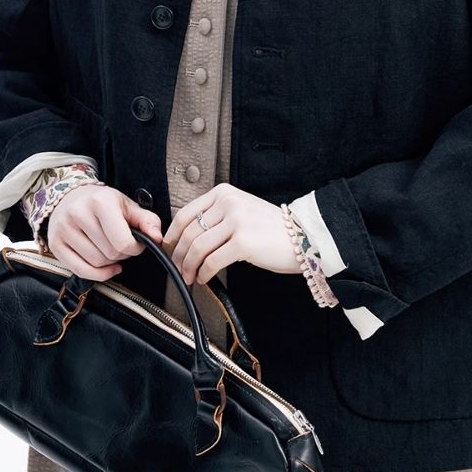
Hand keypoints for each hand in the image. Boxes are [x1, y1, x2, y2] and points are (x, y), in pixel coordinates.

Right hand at [47, 184, 163, 280]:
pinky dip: (98, 274)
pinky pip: (81, 271)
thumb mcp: (127, 205)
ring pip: (96, 263)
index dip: (135, 248)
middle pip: (110, 253)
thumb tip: (158, 238)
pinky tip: (106, 267)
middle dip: (122, 254)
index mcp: (100, 202)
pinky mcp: (55, 245)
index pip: (123, 242)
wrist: (70, 197)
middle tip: (122, 244)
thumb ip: (147, 221)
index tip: (136, 243)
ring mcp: (64, 230)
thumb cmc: (102, 202)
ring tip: (110, 248)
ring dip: (110, 262)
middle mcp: (79, 214)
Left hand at [162, 183, 301, 285]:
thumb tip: (189, 236)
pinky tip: (204, 278)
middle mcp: (229, 203)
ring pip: (198, 248)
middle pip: (189, 232)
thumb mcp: (242, 210)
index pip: (185, 213)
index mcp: (225, 193)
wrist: (302, 236)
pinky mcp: (243, 241)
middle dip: (178, 255)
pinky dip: (203, 273)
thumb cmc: (272, 228)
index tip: (168, 247)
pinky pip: (212, 261)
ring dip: (188, 267)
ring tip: (189, 276)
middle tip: (177, 268)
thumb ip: (217, 216)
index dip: (172, 234)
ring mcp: (236, 221)